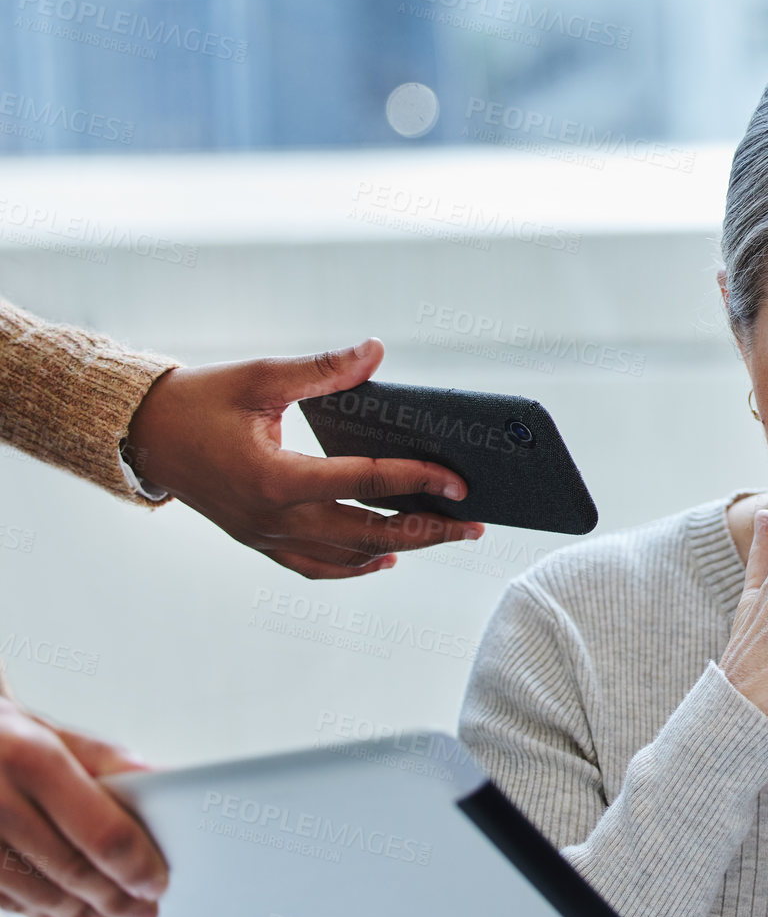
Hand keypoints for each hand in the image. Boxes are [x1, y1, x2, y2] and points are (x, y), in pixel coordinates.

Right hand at [0, 668, 166, 916]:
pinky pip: (2, 898)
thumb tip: (160, 780)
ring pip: (34, 892)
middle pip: (71, 869)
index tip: (157, 884)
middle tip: (142, 915)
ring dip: (78, 915)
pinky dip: (38, 911)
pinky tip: (62, 915)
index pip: (103, 832)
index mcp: (31, 760)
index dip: (136, 867)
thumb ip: (105, 760)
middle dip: (113, 900)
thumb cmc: (4, 740)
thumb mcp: (51, 733)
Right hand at [124, 339, 485, 579]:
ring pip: (346, 557)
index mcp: (277, 477)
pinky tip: (387, 558)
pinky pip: (314, 567)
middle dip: (427, 530)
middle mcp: (273, 517)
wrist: (144, 434)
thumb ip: (324, 369)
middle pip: (368, 534)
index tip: (459, 482)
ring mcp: (265, 537)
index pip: (365, 483)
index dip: (418, 481)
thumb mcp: (262, 376)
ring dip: (399, 548)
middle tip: (473, 525)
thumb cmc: (202, 399)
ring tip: (443, 536)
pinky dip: (354, 567)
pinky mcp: (258, 541)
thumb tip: (376, 349)